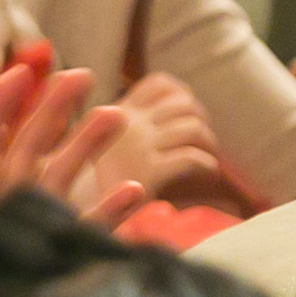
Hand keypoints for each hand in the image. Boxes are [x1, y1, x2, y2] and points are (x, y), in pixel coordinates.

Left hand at [0, 63, 140, 296]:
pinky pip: (87, 233)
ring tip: (116, 114)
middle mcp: (1, 212)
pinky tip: (137, 193)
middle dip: (51, 112)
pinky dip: (112, 212)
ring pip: (63, 181)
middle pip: (29, 150)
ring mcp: (30, 235)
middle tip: (81, 74)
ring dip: (87, 149)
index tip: (17, 73)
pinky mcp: (52, 264)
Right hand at [89, 71, 224, 200]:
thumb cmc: (102, 179)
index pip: (159, 84)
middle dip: (201, 119)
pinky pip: (192, 159)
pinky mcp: (150, 172)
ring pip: (193, 128)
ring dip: (209, 142)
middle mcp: (130, 125)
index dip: (181, 94)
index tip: (185, 113)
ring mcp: (140, 147)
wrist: (86, 212)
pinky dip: (208, 165)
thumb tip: (169, 101)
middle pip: (184, 103)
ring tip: (206, 155)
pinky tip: (207, 174)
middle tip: (200, 138)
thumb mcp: (103, 140)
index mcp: (120, 112)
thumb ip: (126, 122)